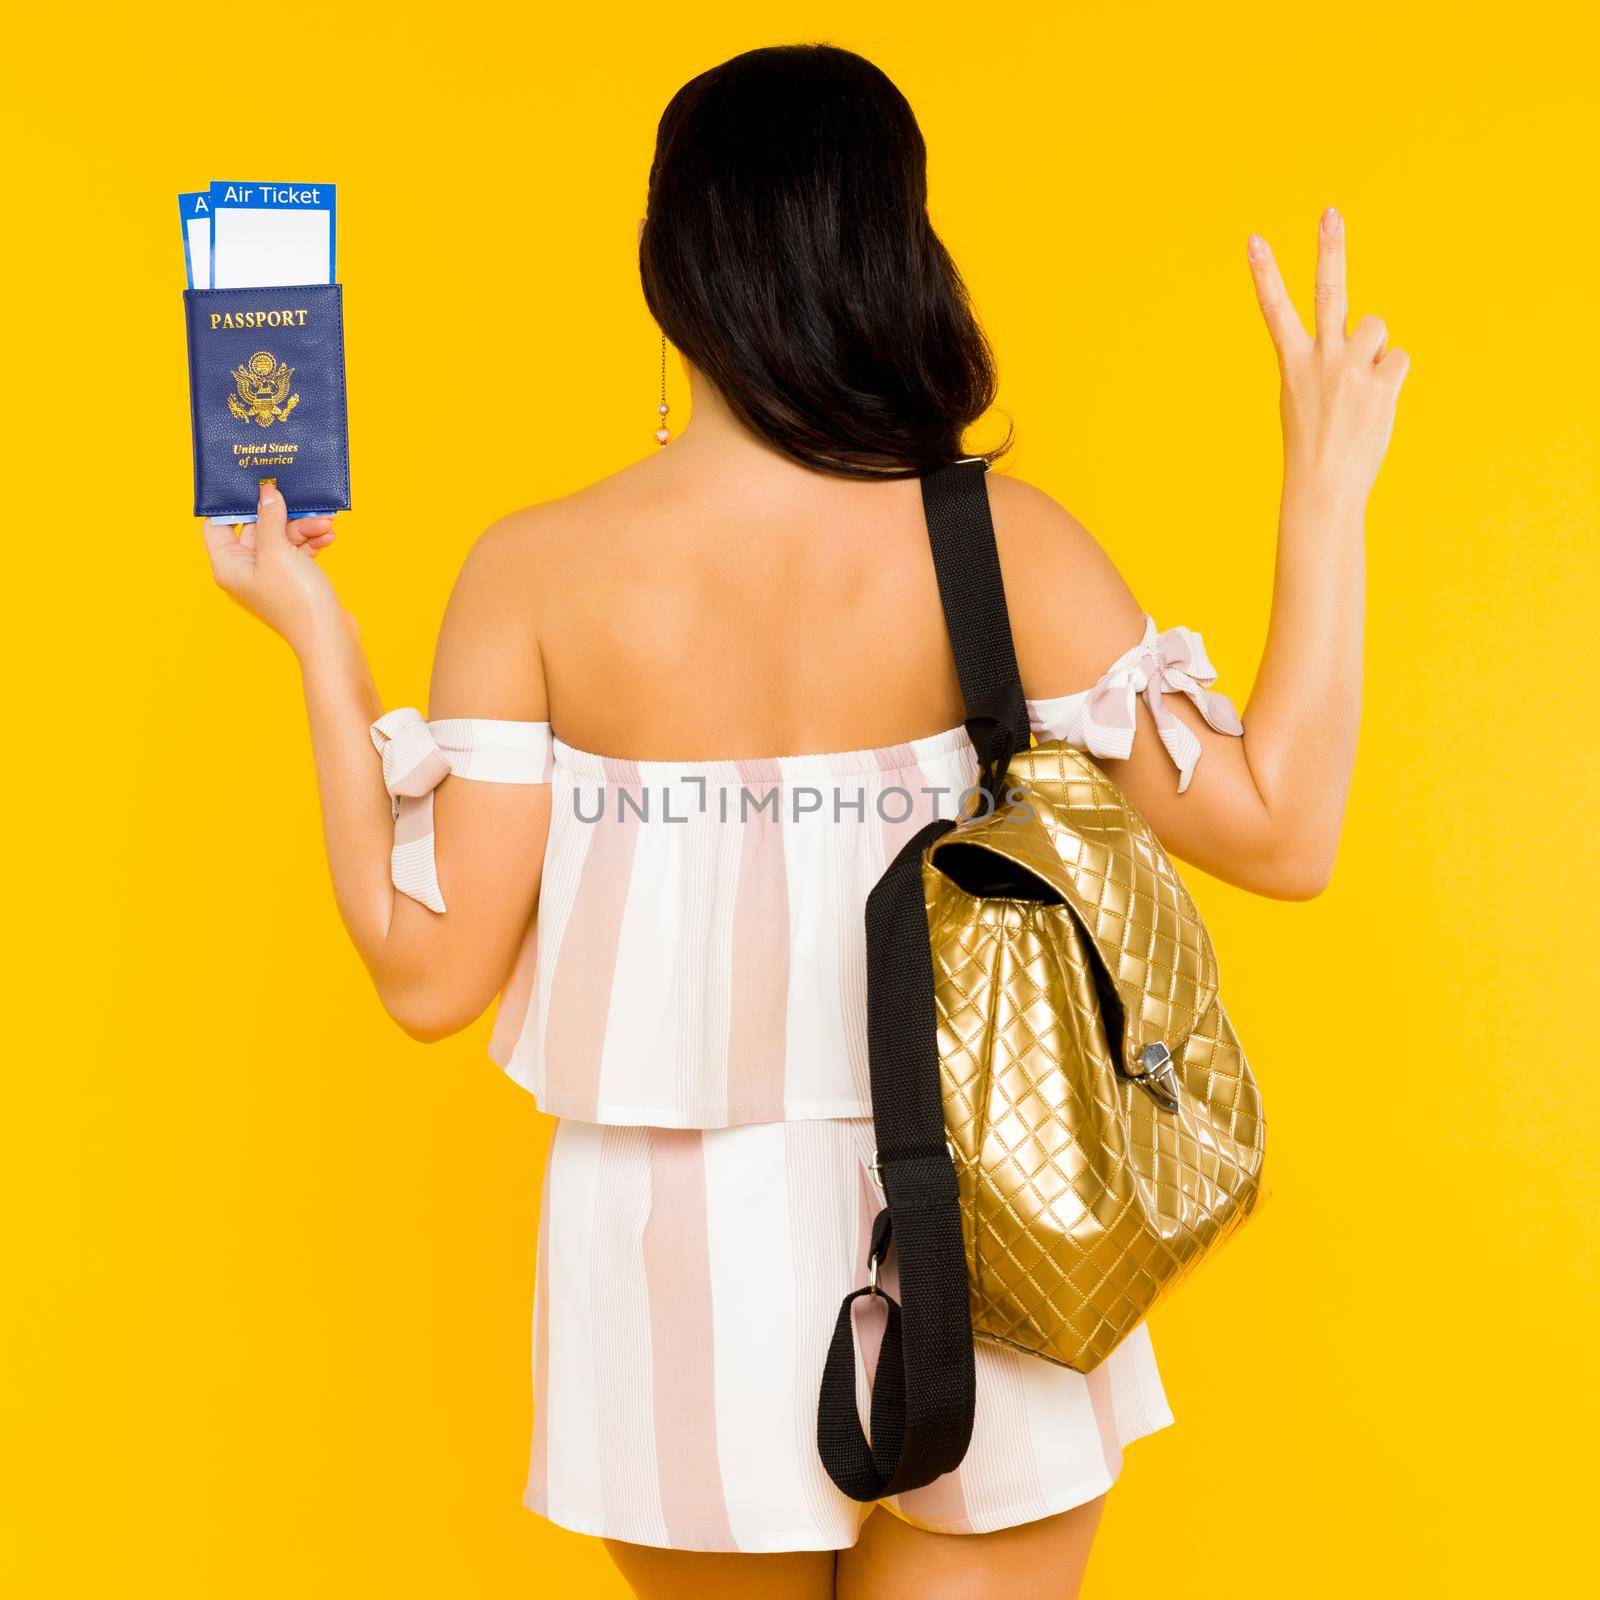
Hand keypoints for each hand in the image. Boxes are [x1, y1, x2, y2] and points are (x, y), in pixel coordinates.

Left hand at [202, 481, 345, 654]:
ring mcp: (270, 577)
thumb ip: (269, 518)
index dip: (234, 507)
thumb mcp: (278, 551)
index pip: (218, 526)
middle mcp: (245, 571)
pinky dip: (311, 543)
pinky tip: (328, 537)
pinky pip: (297, 553)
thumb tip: (266, 492)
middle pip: (257, 529)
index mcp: (228, 566)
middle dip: (284, 516)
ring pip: (282, 539)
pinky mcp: (292, 581)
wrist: (329, 638)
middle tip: (304, 505)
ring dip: (304, 529)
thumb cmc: (296, 600)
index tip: (255, 489)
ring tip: (325, 525)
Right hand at [1248, 209, 1408, 505]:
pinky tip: (1376, 405)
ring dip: (1375, 350)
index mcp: (1293, 362)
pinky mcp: (1382, 383)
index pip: (1275, 309)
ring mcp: (1353, 369)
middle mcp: (1321, 358)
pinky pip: (1397, 360)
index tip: (1254, 240)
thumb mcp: (1304, 399)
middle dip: (1329, 248)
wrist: (1322, 487)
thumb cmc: (1312, 446)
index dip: (1264, 274)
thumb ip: (1327, 363)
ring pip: (1377, 328)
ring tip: (1362, 386)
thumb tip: (1371, 339)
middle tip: (1330, 213)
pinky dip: (1391, 380)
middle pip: (1328, 290)